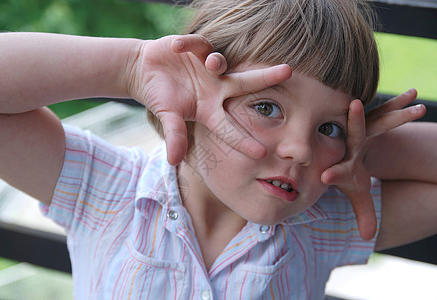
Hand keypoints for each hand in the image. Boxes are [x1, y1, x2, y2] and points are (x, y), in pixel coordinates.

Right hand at [128, 34, 290, 164]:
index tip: (262, 153)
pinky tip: (177, 47)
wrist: (147, 71)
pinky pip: (197, 44)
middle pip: (246, 83)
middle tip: (289, 71)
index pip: (230, 127)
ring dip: (218, 62)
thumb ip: (174, 135)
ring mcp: (208, 67)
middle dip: (267, 77)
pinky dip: (188, 45)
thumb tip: (173, 161)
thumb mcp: (168, 116)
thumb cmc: (161, 97)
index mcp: (211, 109)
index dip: (243, 141)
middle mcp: (216, 88)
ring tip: (210, 63)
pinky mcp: (197, 48)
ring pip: (221, 62)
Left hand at [321, 89, 425, 239]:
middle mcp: (349, 142)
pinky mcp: (372, 118)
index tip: (326, 177)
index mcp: (343, 164)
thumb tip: (367, 237)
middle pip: (354, 133)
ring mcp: (361, 127)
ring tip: (411, 101)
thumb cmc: (351, 172)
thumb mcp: (357, 191)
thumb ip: (363, 212)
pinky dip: (398, 104)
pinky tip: (413, 93)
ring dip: (392, 110)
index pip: (338, 171)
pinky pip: (386, 111)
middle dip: (357, 121)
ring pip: (375, 117)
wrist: (345, 148)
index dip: (333, 174)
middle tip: (355, 107)